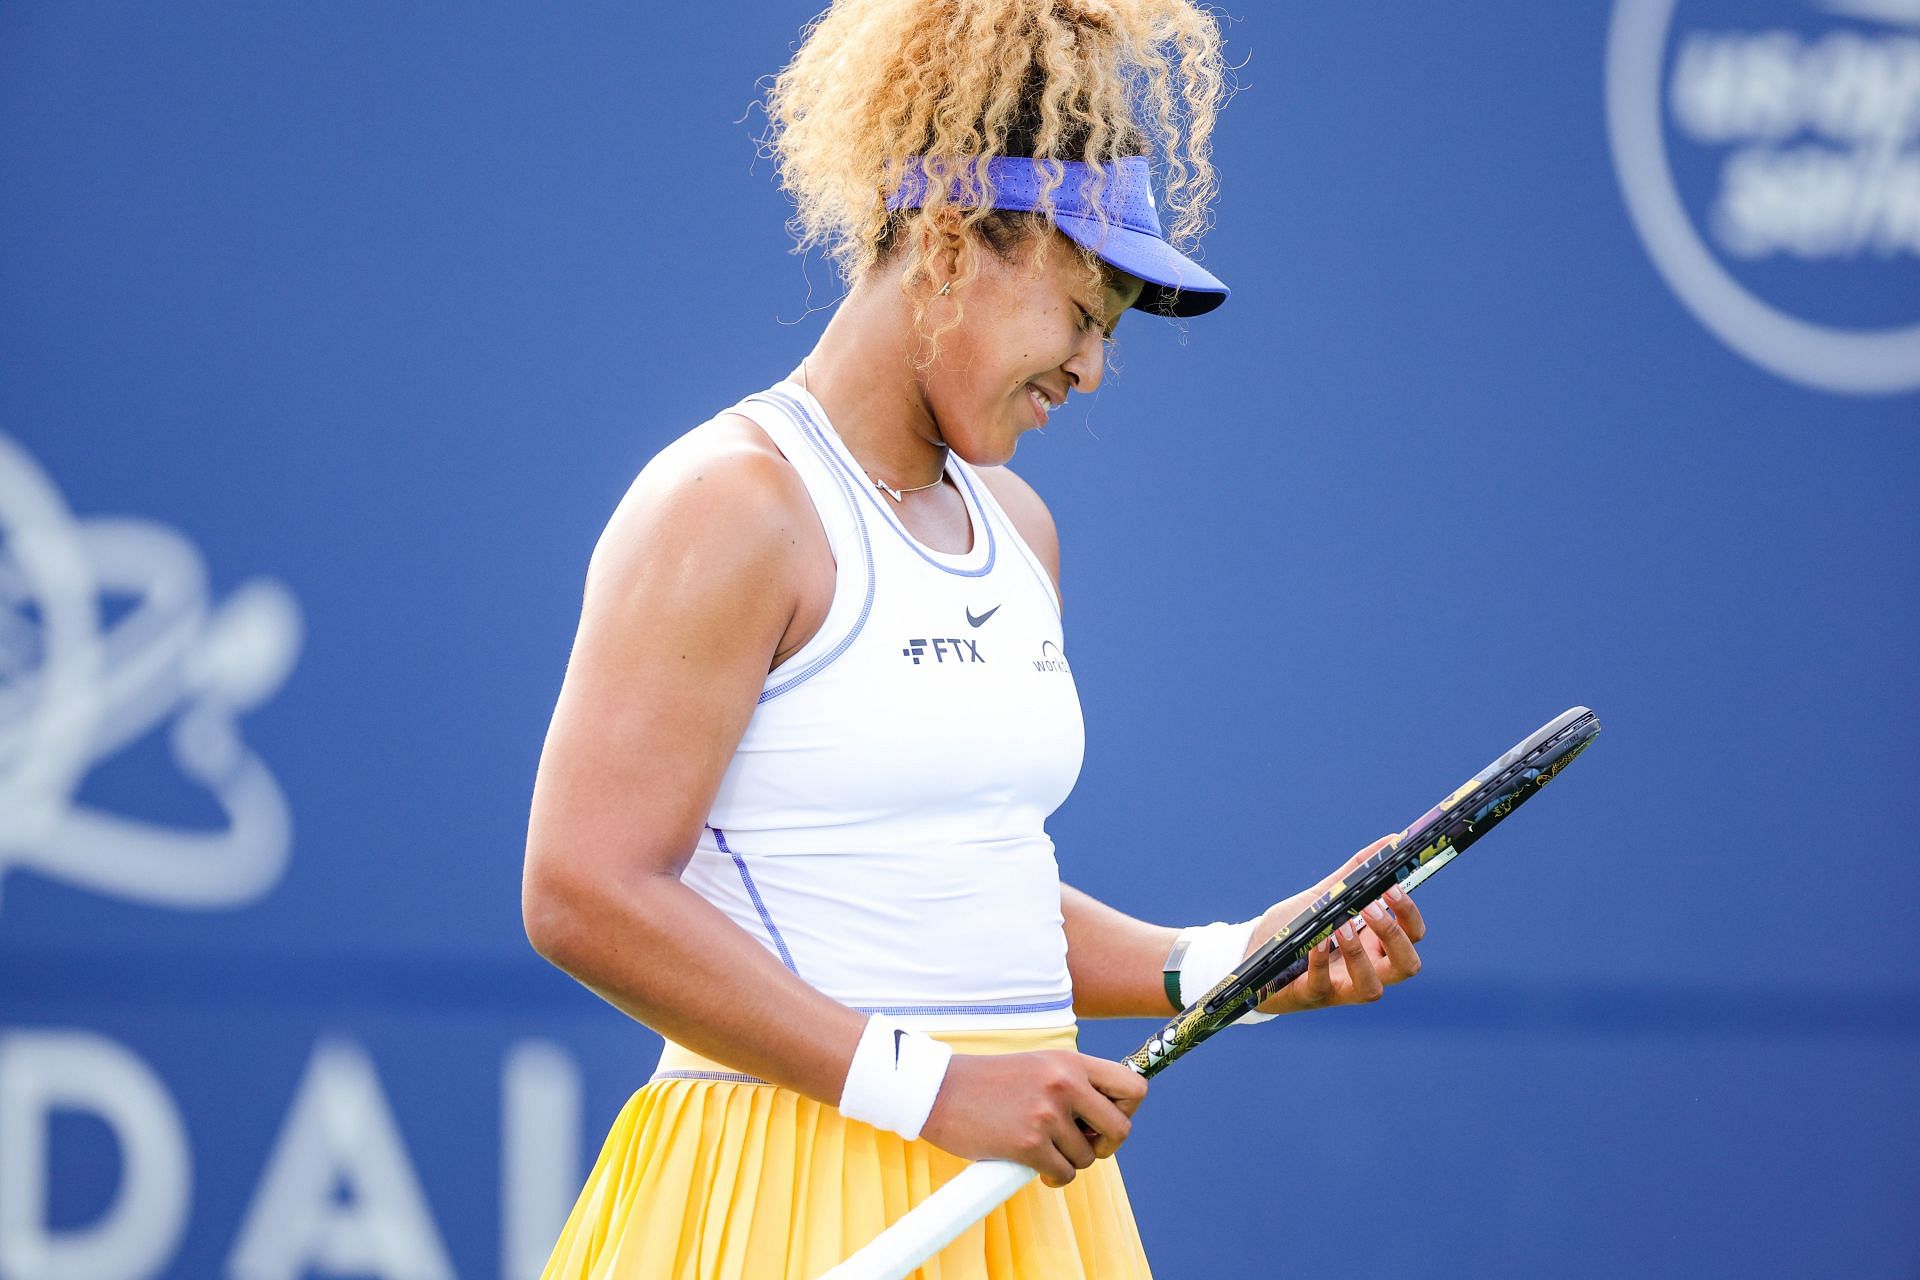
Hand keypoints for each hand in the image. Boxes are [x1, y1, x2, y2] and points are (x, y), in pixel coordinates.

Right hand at [919, 1050, 1145, 1186]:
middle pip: (1121, 1129)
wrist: (939, 1092)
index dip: (1128, 1109)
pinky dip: (1053, 1177)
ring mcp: (1047, 1114)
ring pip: (1088, 1157)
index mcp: (1070, 1062)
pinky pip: (1064, 1174)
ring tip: (1043, 1148)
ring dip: (1070, 1161)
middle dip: (1106, 1145)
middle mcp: (1064, 1084)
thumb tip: (1107, 1116)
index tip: (1105, 1119)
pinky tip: (1034, 1165)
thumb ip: (1073, 1082)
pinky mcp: (1029, 1144)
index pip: (1133, 1086)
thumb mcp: (1038, 1066)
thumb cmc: (988, 1083)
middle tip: (1083, 1144)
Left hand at [1247, 834, 1427, 1014]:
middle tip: (1371, 906)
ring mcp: (1342, 988)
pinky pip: (1323, 985)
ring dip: (1359, 953)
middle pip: (1407, 965)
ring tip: (1341, 925)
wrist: (1253, 955)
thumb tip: (1390, 839)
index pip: (1413, 935)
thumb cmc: (1298, 927)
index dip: (1409, 914)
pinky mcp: (1312, 996)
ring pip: (1372, 987)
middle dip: (1393, 934)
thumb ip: (1356, 872)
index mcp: (1377, 945)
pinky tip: (1314, 939)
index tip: (1390, 886)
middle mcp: (1368, 970)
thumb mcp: (1326, 896)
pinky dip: (1320, 961)